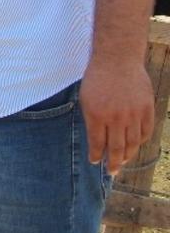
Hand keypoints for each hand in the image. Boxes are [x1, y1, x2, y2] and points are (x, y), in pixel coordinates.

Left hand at [80, 59, 154, 175]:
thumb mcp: (85, 99)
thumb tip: (96, 140)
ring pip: (133, 143)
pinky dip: (141, 141)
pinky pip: (145, 131)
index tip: (95, 162)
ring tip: (122, 162)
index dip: (97, 155)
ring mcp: (134, 114)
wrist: (118, 60)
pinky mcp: (147, 109)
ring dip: (127, 155)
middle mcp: (116, 118)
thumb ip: (92, 120)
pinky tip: (135, 146)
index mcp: (97, 115)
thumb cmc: (97, 78)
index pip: (97, 143)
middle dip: (113, 163)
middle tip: (111, 172)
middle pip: (116, 148)